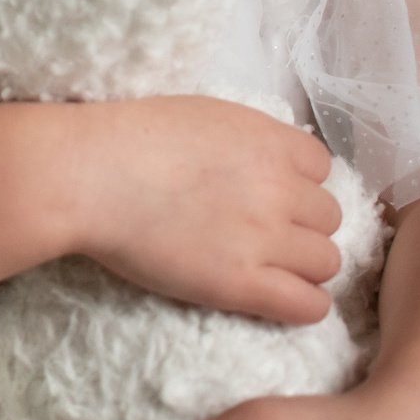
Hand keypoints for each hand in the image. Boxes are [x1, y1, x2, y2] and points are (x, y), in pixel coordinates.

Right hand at [72, 97, 342, 324]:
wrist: (91, 176)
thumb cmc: (129, 138)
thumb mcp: (203, 115)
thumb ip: (248, 138)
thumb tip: (264, 160)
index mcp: (269, 140)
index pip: (322, 168)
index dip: (296, 182)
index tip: (268, 192)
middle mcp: (279, 187)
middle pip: (328, 217)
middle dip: (300, 224)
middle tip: (260, 231)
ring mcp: (264, 238)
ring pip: (326, 261)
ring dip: (302, 264)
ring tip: (265, 266)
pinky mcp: (242, 283)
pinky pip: (310, 305)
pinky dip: (303, 304)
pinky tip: (277, 298)